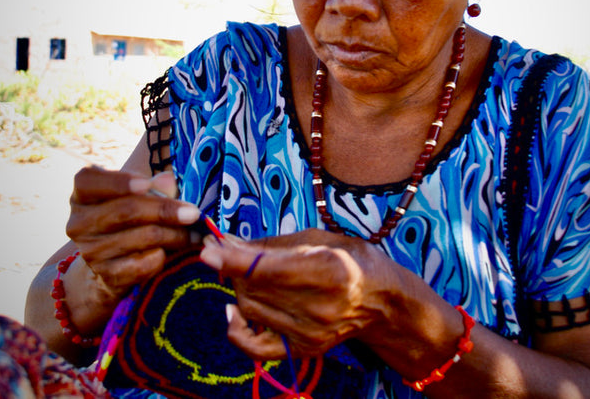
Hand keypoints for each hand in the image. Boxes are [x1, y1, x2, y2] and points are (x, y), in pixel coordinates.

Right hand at [65, 166, 201, 298]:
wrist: (114, 264)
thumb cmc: (130, 218)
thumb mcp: (138, 195)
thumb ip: (154, 186)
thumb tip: (168, 181)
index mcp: (82, 195)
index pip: (88, 181)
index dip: (119, 181)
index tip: (147, 184)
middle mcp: (79, 222)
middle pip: (125, 211)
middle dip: (165, 210)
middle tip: (193, 213)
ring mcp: (90, 251)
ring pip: (140, 237)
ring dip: (174, 235)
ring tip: (194, 233)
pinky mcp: (106, 274)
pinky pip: (142, 264)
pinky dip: (163, 256)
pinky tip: (175, 251)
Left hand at [200, 229, 389, 358]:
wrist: (382, 301)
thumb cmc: (351, 259)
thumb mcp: (317, 239)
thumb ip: (273, 244)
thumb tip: (229, 242)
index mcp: (327, 270)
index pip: (265, 268)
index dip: (231, 259)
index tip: (207, 248)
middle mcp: (318, 306)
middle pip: (253, 288)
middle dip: (231, 267)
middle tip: (222, 249)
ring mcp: (310, 332)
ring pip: (250, 309)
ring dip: (236, 287)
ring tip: (239, 271)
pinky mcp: (304, 349)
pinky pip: (256, 347)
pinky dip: (237, 330)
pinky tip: (233, 311)